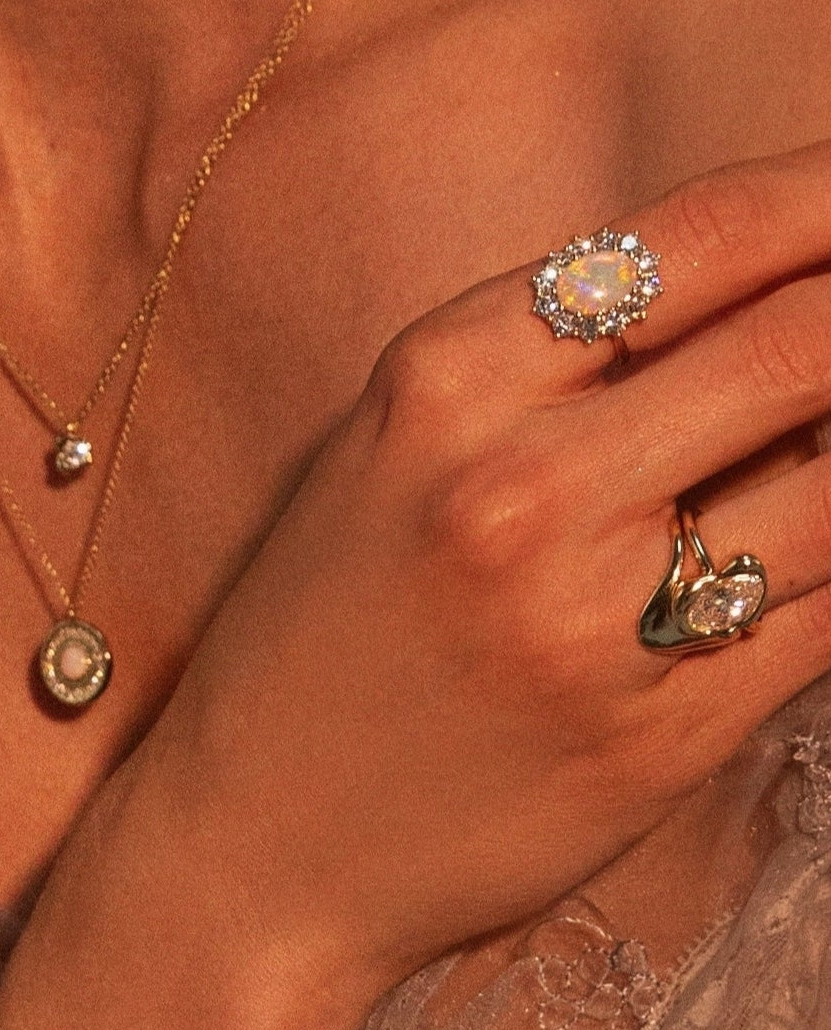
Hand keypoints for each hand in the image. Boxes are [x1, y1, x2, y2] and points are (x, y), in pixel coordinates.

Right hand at [0, 138, 830, 1029]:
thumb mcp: (386, 454)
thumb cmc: (314, 632)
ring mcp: (595, 618)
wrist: (257, 837)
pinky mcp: (662, 737)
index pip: (694, 240)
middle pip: (800, 342)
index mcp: (441, 382)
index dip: (827, 192)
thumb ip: (543, 369)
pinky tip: (817, 542)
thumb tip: (752, 302)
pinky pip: (830, 614)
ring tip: (824, 442)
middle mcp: (519, 483)